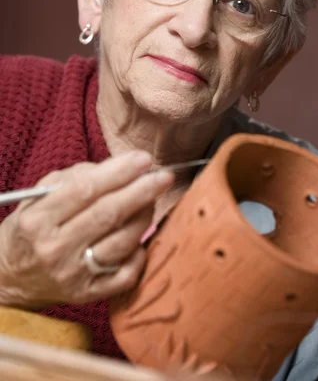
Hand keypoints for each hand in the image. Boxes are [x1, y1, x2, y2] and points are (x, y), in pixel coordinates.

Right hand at [0, 151, 173, 308]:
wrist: (9, 278)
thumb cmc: (31, 229)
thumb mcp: (38, 197)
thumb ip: (74, 178)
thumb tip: (118, 167)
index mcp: (39, 219)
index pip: (85, 190)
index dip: (118, 172)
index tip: (143, 159)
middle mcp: (55, 249)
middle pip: (108, 214)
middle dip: (142, 190)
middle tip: (164, 176)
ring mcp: (73, 275)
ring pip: (121, 242)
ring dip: (145, 216)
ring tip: (154, 199)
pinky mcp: (87, 295)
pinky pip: (125, 275)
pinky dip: (139, 253)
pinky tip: (141, 237)